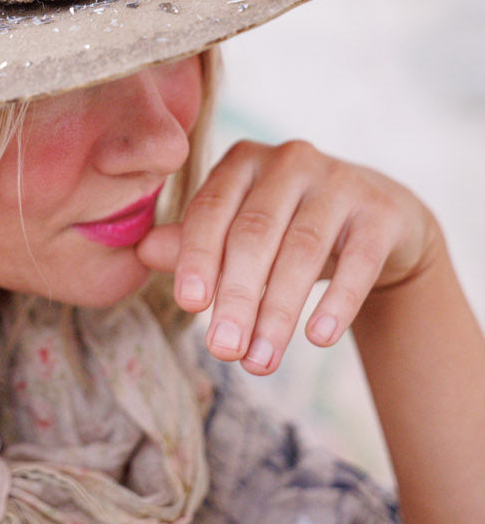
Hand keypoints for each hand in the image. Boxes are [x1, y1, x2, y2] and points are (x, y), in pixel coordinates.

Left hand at [137, 139, 445, 374]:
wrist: (377, 223)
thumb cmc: (289, 229)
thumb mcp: (240, 232)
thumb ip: (193, 242)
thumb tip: (142, 251)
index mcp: (242, 162)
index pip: (211, 210)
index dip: (197, 257)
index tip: (189, 306)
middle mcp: (289, 161)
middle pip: (254, 234)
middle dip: (236, 296)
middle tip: (222, 350)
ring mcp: (339, 181)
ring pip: (303, 250)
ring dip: (279, 311)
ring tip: (261, 362)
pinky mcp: (380, 211)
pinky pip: (358, 260)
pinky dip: (338, 301)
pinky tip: (318, 338)